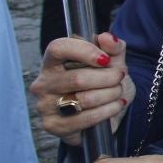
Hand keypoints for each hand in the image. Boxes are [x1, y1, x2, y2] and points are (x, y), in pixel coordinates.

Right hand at [30, 32, 132, 146]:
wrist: (104, 114)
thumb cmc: (103, 83)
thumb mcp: (112, 62)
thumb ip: (113, 47)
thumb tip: (107, 37)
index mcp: (52, 62)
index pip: (57, 48)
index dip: (84, 51)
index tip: (106, 59)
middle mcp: (43, 83)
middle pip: (78, 78)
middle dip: (108, 78)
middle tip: (119, 78)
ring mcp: (45, 106)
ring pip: (84, 99)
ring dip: (110, 94)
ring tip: (117, 92)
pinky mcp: (53, 125)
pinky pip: (86, 118)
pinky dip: (108, 111)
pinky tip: (116, 105)